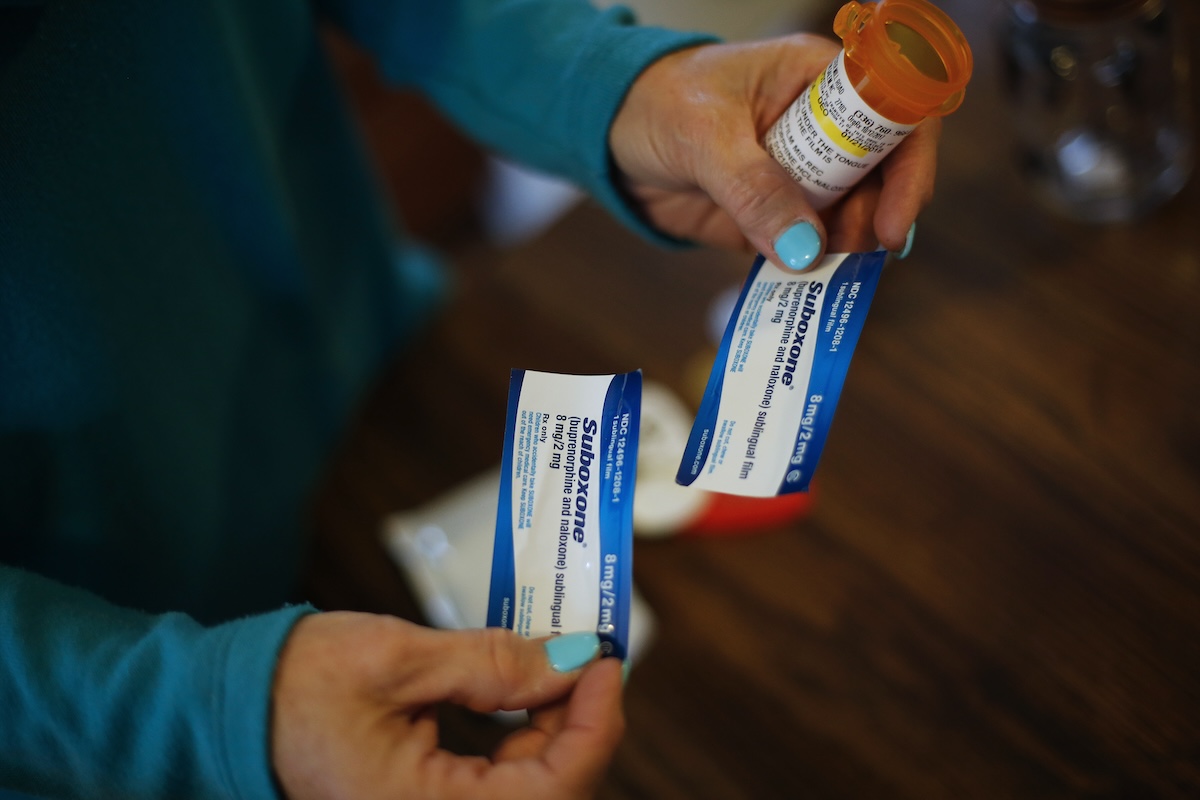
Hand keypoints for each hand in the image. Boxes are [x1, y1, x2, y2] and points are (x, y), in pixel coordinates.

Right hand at [271, 612, 623, 799]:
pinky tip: (523, 688)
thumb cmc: (293, 687)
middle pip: (548, 790)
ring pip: (529, 785)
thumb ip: (491, 663)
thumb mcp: (397, 659)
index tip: (606, 664)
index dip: (594, 725)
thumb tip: (571, 660)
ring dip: (553, 725)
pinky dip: (521, 734)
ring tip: (554, 661)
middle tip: (584, 654)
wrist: (232, 708)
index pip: (552, 791)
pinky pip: (499, 780)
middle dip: (578, 721)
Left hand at [610, 35, 940, 266]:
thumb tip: (804, 249)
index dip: (908, 168)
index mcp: (817, 81)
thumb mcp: (704, 137)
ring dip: (840, 252)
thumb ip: (753, 189)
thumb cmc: (657, 103)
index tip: (890, 222)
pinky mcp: (773, 217)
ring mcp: (799, 176)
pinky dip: (807, 271)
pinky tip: (800, 288)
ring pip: (846, 220)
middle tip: (846, 254)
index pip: (894, 116)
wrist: (608, 136)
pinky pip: (804, 249)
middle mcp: (820, 130)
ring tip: (819, 274)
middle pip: (879, 180)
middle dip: (870, 221)